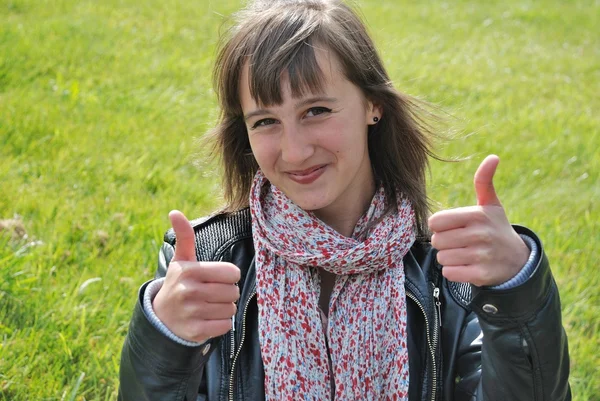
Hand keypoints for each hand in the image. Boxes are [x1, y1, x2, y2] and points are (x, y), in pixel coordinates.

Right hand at [153, 210, 239, 341]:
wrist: (161, 318)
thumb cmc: (178, 283)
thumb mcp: (181, 260)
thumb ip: (184, 237)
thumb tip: (174, 212)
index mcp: (190, 271)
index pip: (232, 273)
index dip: (229, 276)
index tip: (216, 278)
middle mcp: (189, 291)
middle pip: (233, 291)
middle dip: (227, 293)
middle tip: (212, 293)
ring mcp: (192, 312)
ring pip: (230, 309)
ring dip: (224, 308)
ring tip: (208, 305)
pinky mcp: (195, 331)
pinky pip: (225, 325)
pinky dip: (220, 323)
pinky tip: (207, 319)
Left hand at [428, 155, 529, 286]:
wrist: (517, 261)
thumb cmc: (496, 228)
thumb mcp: (491, 205)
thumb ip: (484, 181)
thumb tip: (493, 157)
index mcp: (477, 215)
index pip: (435, 222)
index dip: (440, 226)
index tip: (452, 227)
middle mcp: (479, 234)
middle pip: (436, 241)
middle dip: (444, 243)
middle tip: (460, 242)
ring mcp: (481, 255)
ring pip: (442, 258)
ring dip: (449, 258)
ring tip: (466, 254)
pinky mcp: (481, 274)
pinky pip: (450, 273)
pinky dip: (455, 272)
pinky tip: (468, 266)